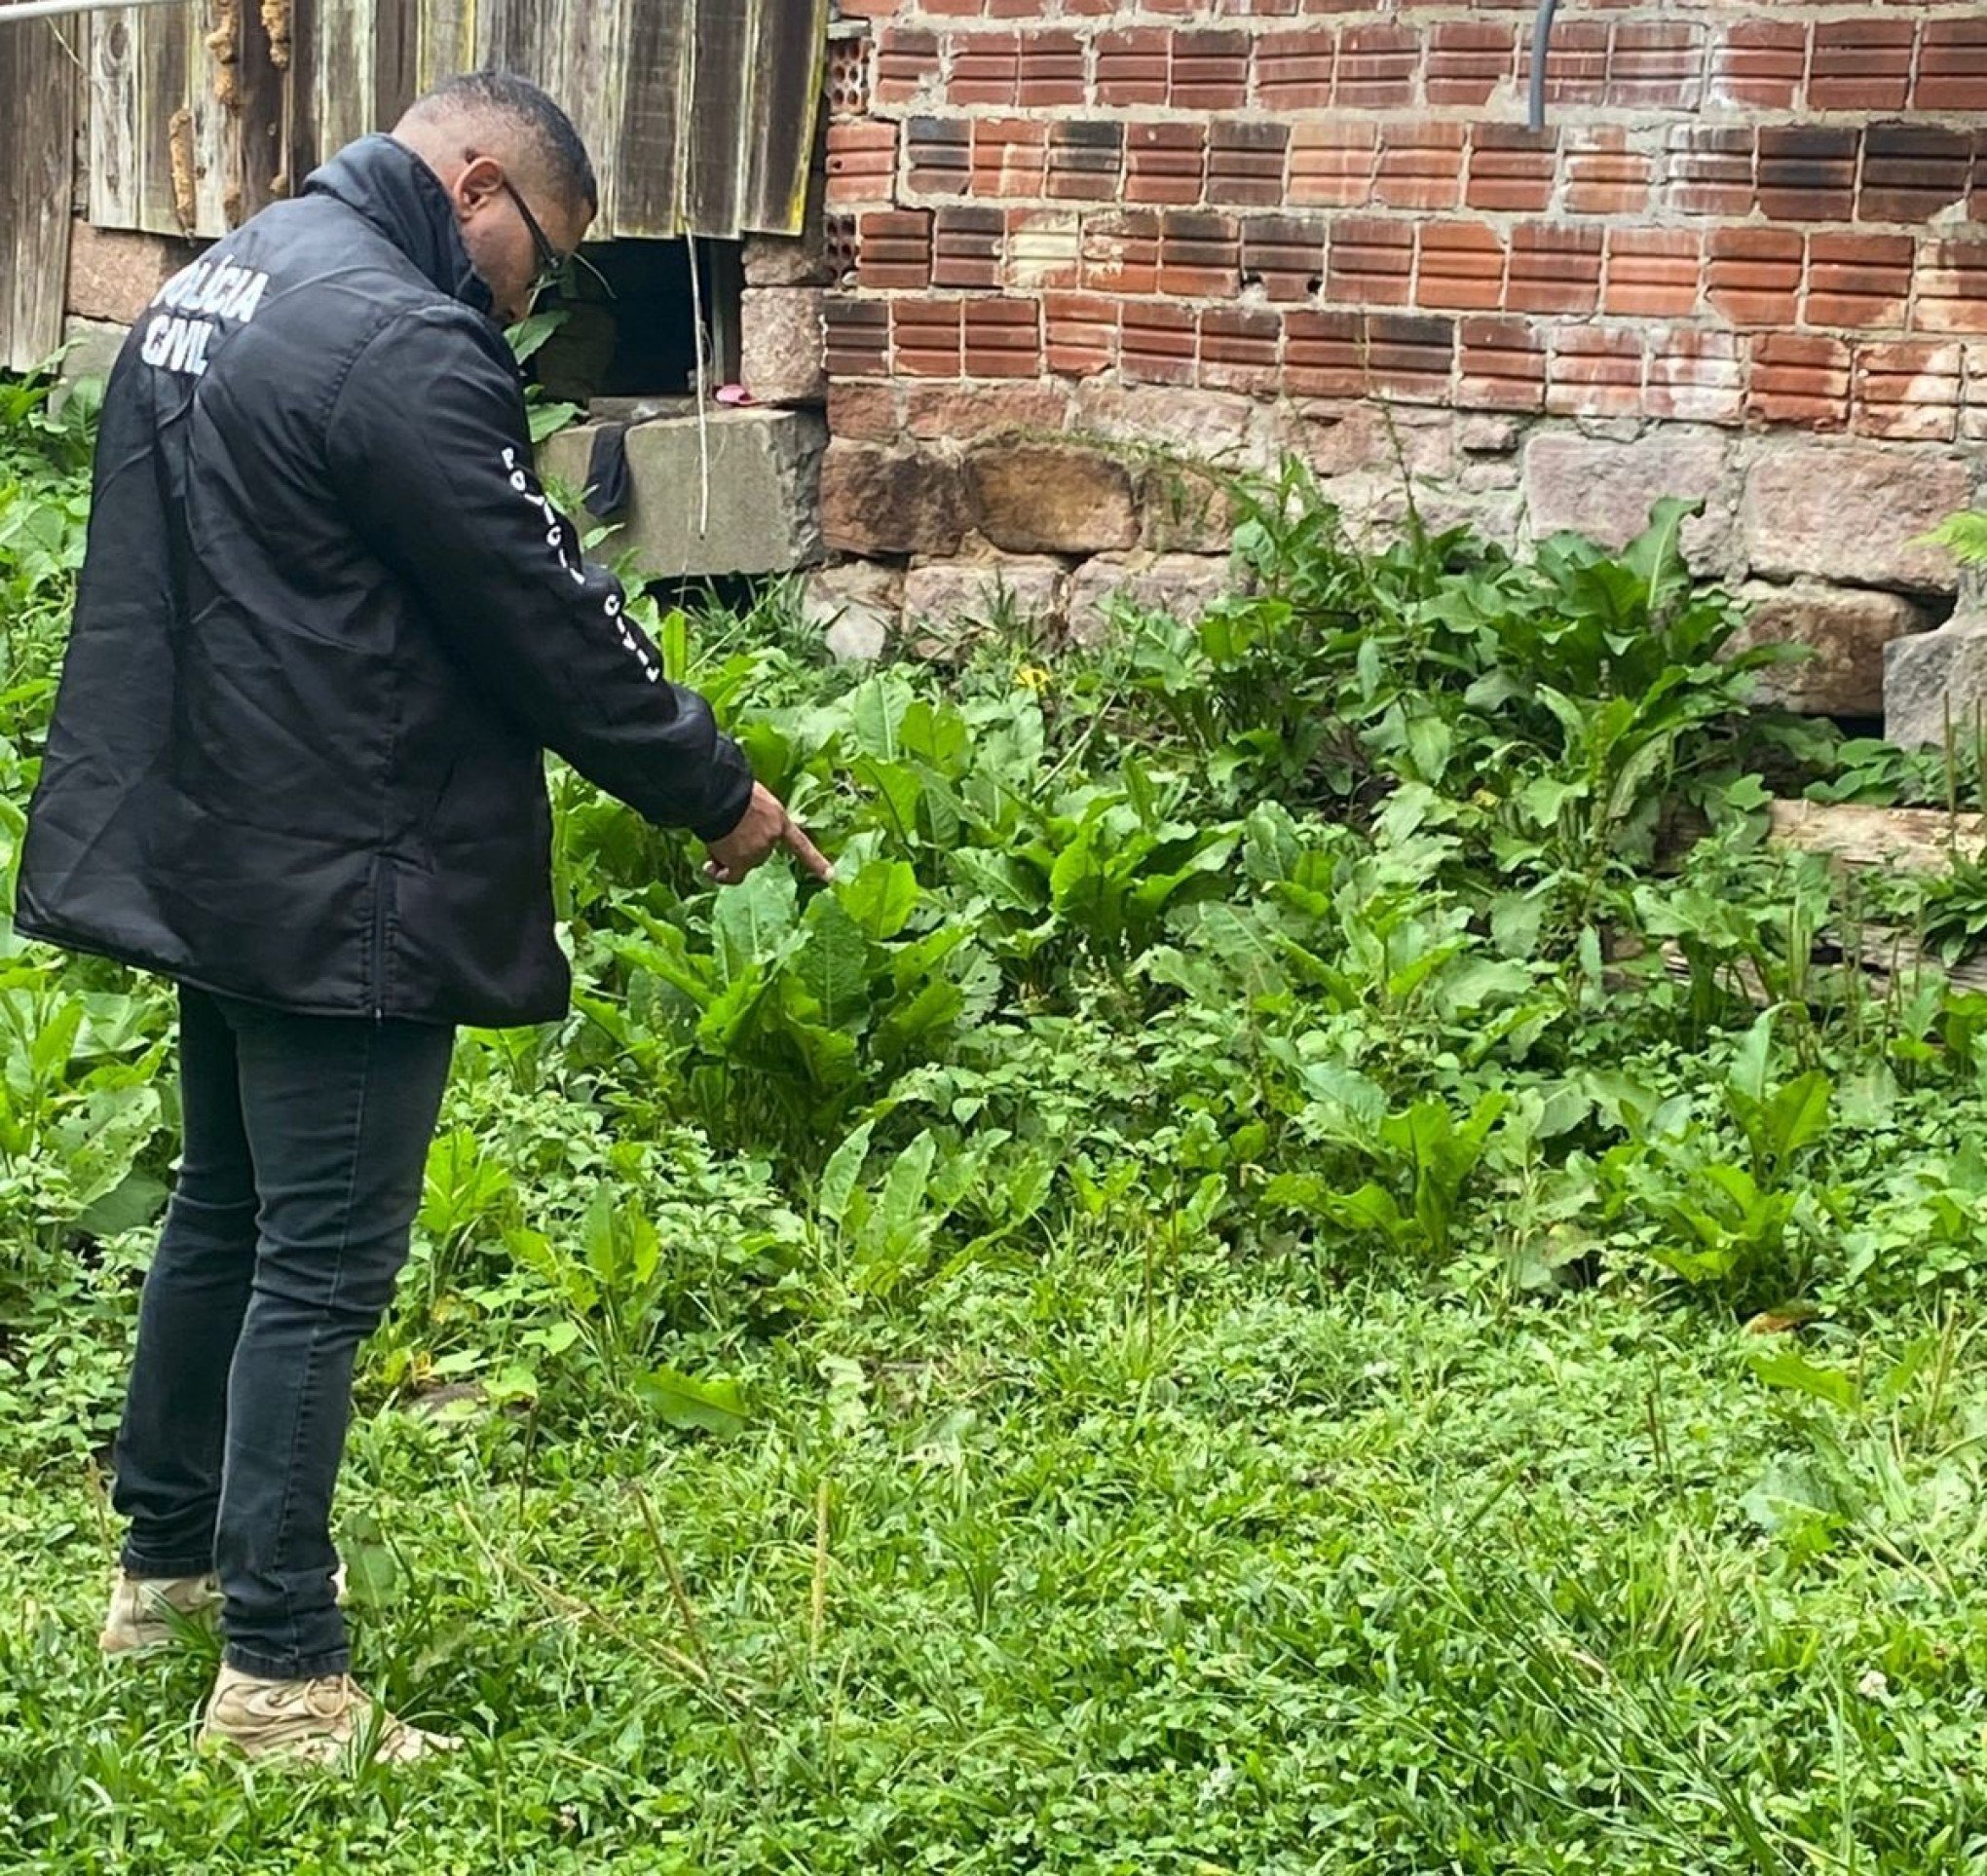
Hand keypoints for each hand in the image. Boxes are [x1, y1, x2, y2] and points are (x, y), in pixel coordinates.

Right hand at [704, 783, 832, 886]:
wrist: (721, 795)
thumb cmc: (732, 788)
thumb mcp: (753, 796)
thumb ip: (755, 814)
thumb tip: (738, 824)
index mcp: (779, 819)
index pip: (800, 844)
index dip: (815, 862)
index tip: (831, 877)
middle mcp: (772, 839)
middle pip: (759, 853)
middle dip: (742, 849)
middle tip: (723, 836)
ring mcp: (758, 851)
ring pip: (740, 862)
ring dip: (726, 856)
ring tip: (711, 838)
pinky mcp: (740, 861)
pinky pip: (731, 876)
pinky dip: (719, 874)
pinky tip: (709, 869)